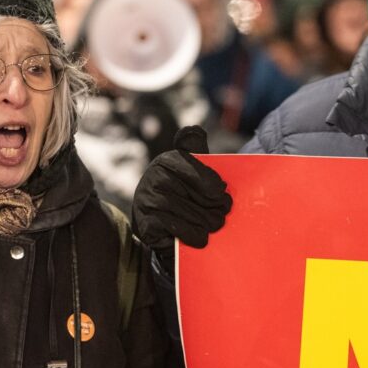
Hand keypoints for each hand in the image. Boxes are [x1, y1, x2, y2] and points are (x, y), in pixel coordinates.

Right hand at [132, 126, 231, 262]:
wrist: (160, 226)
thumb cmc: (182, 195)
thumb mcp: (191, 168)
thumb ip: (195, 149)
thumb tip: (195, 130)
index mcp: (166, 161)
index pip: (194, 167)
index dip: (212, 183)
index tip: (222, 192)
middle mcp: (153, 178)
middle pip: (196, 194)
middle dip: (214, 207)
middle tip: (222, 213)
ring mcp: (147, 201)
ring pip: (190, 214)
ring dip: (206, 224)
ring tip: (213, 226)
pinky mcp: (146, 224)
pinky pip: (178, 229)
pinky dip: (192, 236)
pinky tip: (198, 237)